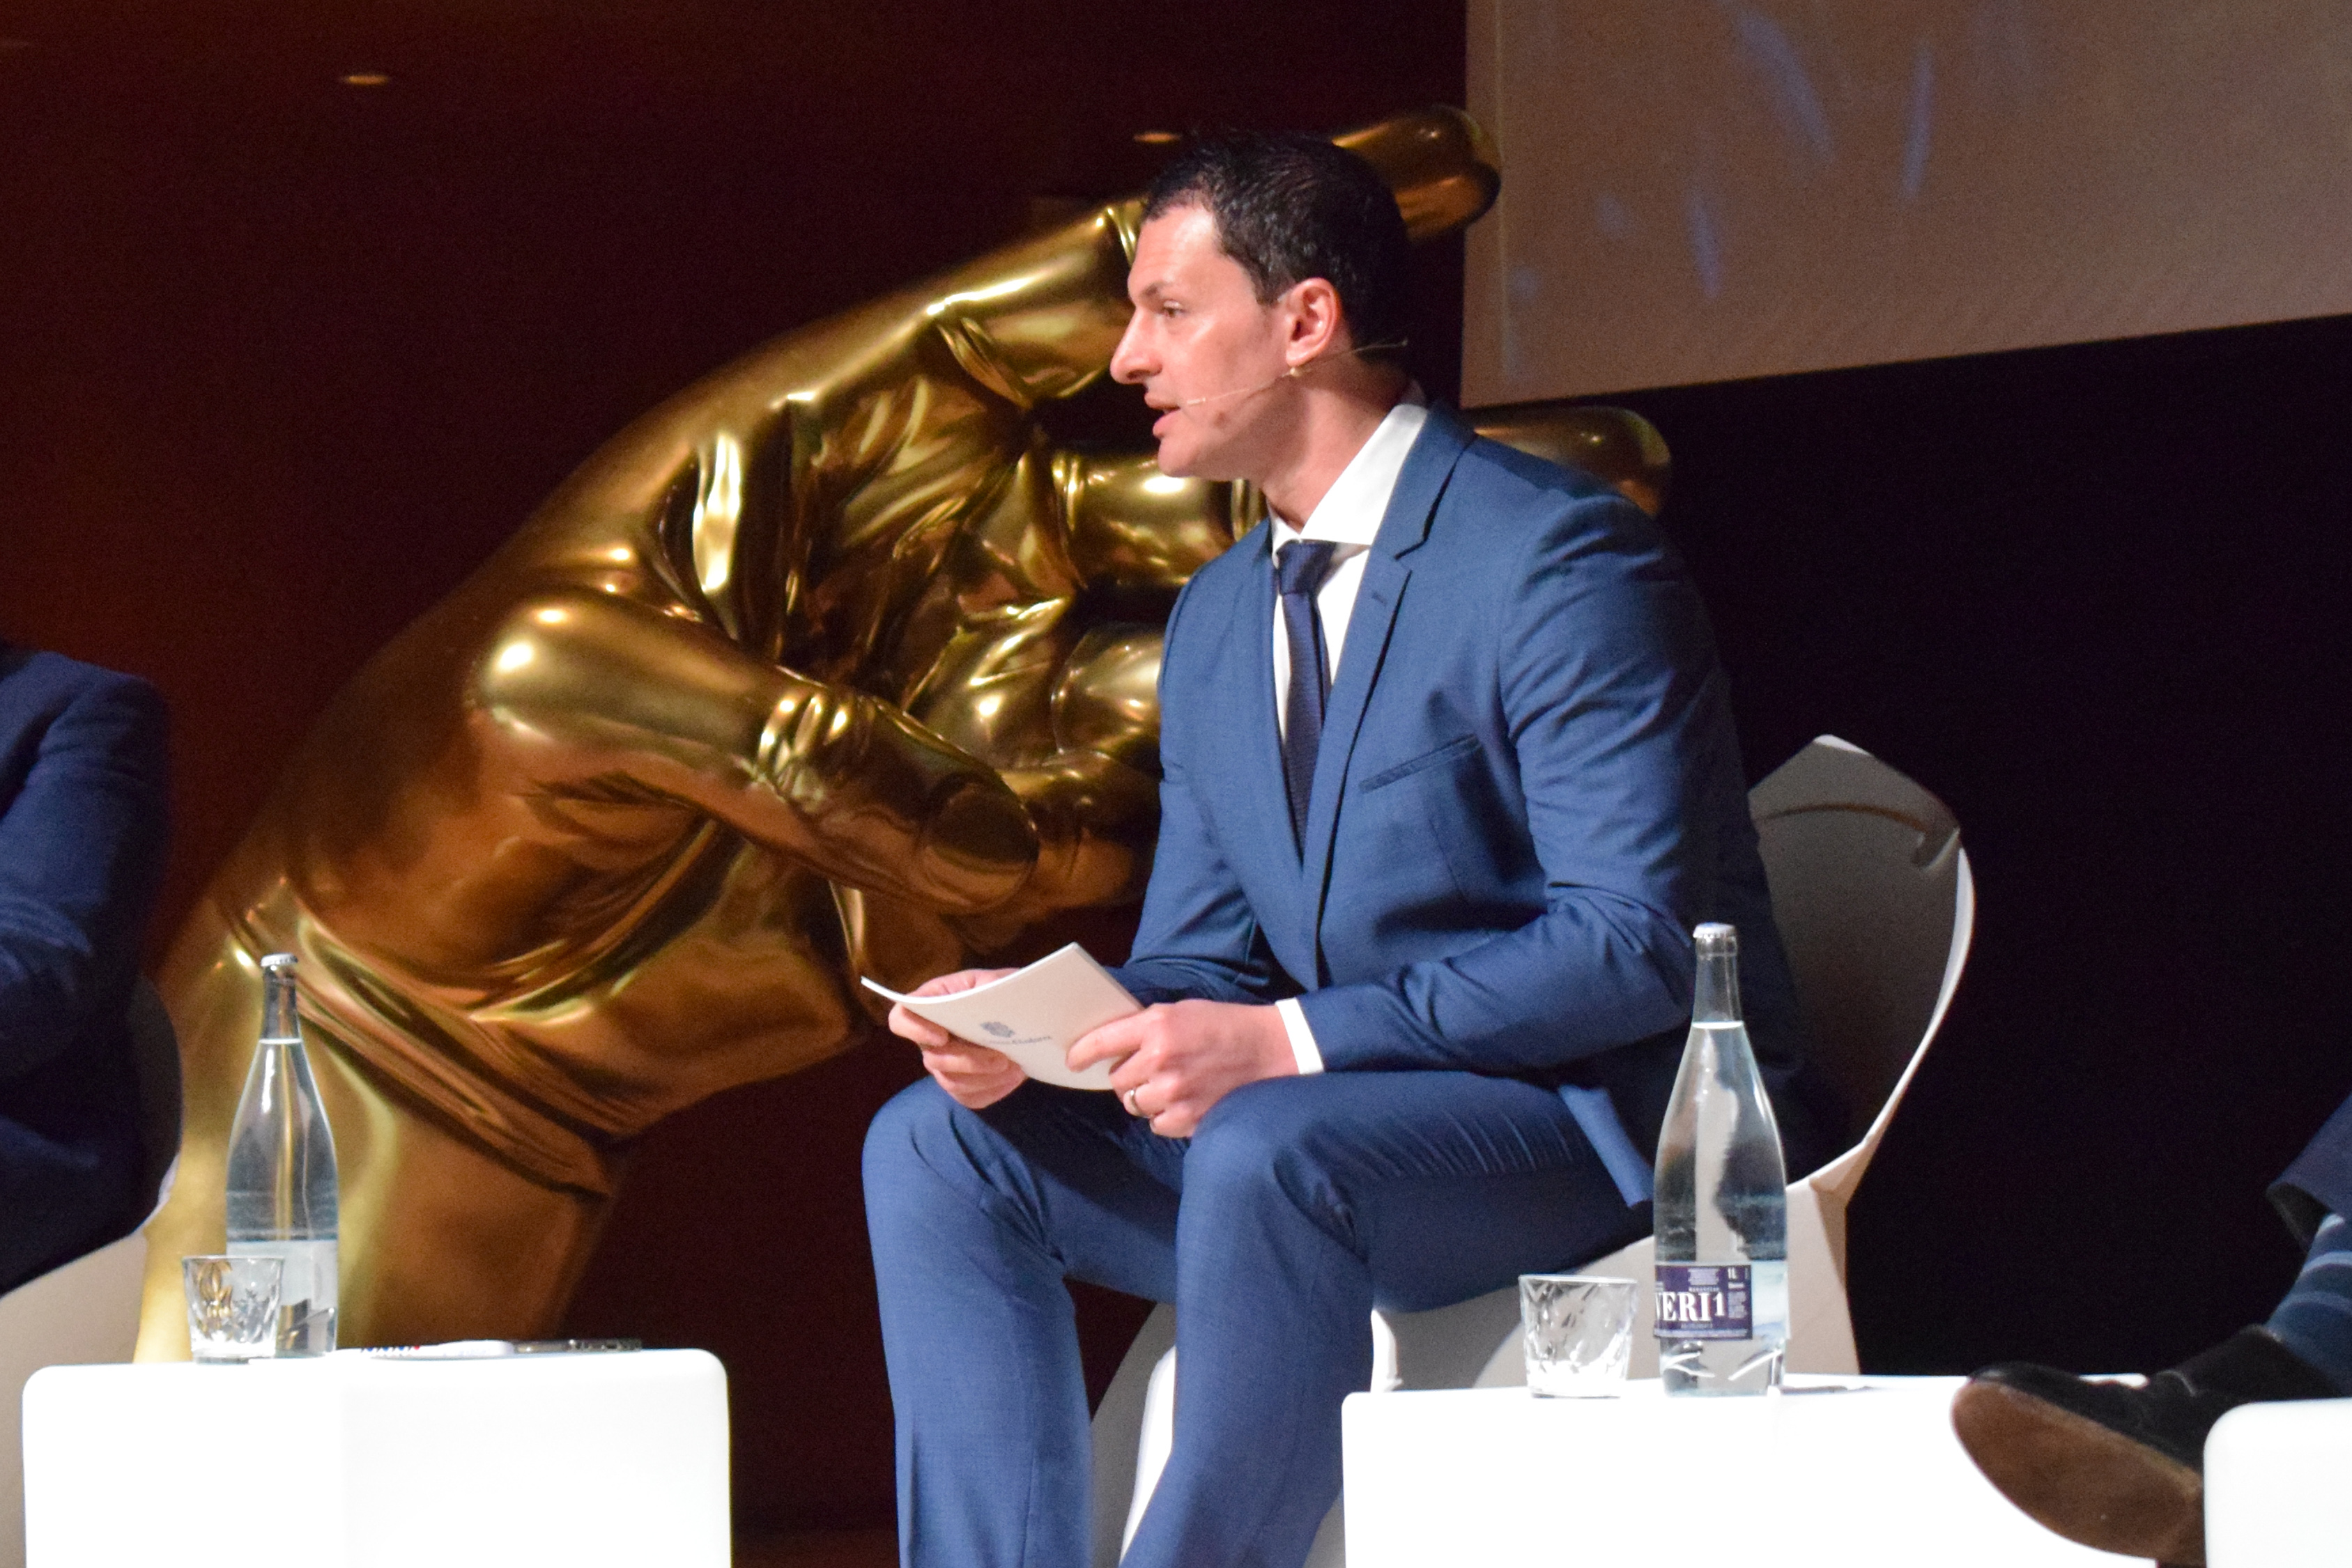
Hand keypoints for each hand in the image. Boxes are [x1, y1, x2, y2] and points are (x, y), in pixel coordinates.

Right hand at [888, 967, 1026, 1108]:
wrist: (1025, 1016)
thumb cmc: (1005, 992)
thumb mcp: (1001, 980)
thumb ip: (991, 984)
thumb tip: (986, 992)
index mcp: (933, 1003)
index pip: (901, 1018)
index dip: (915, 1030)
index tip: (943, 1036)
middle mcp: (931, 1037)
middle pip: (932, 1059)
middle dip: (968, 1061)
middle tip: (1001, 1058)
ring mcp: (945, 1064)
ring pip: (951, 1083)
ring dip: (984, 1079)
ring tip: (1014, 1067)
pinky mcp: (963, 1086)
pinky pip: (970, 1097)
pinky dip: (994, 1090)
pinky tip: (1014, 1077)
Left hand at [1069, 999, 1295, 1137]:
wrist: (1269, 1050)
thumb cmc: (1223, 1025)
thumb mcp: (1180, 1011)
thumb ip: (1145, 1026)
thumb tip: (1109, 1043)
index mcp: (1157, 1026)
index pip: (1102, 1042)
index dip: (1082, 1053)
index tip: (1072, 1060)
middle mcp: (1161, 1060)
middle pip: (1117, 1080)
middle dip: (1128, 1075)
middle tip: (1149, 1068)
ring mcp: (1174, 1093)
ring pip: (1134, 1104)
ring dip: (1145, 1096)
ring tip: (1171, 1084)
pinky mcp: (1188, 1119)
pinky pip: (1156, 1124)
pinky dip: (1165, 1116)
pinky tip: (1185, 1100)